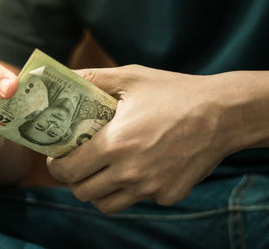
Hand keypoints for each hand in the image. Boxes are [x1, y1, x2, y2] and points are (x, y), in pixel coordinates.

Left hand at [47, 65, 236, 213]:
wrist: (223, 113)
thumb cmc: (174, 93)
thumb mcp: (130, 78)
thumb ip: (92, 79)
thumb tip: (62, 76)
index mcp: (115, 144)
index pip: (67, 170)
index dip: (56, 166)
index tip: (57, 157)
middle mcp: (130, 172)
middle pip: (82, 191)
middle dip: (73, 179)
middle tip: (78, 164)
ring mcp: (150, 187)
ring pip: (107, 204)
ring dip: (98, 190)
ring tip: (102, 171)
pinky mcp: (168, 195)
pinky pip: (139, 199)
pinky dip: (132, 189)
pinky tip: (139, 168)